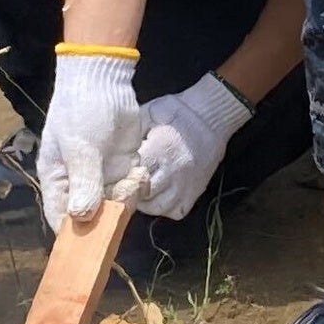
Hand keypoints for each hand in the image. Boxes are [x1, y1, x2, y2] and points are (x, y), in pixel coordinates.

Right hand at [37, 51, 145, 227]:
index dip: (75, 236)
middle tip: (121, 198)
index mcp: (58, 180)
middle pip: (92, 216)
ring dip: (127, 196)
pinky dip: (137, 182)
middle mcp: (78, 182)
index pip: (61, 218)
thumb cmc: (81, 113)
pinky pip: (131, 187)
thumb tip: (80, 217)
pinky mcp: (122, 165)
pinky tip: (138, 168)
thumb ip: (84, 184)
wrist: (104, 80)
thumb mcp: (81, 149)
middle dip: (109, 214)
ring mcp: (102, 175)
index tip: (92, 247)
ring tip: (131, 175)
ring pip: (116, 203)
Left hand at [120, 73, 252, 222]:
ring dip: (145, 202)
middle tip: (124, 183)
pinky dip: (164, 208)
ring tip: (140, 190)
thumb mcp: (150, 112)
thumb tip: (111, 148)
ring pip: (158, 207)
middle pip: (142, 195)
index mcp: (160, 150)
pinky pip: (175, 211)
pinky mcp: (195, 192)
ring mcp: (185, 185)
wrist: (211, 117)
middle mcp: (173, 172)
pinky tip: (158, 195)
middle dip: (130, 191)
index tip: (114, 173)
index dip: (119, 176)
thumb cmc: (177, 112)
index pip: (132, 174)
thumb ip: (132, 133)